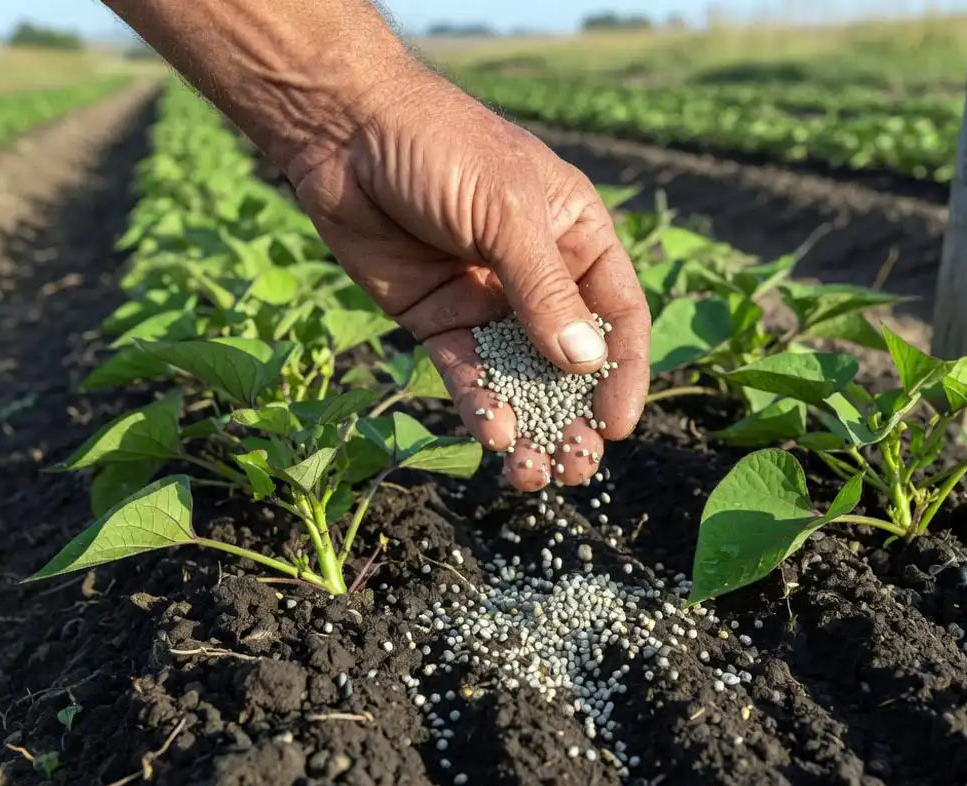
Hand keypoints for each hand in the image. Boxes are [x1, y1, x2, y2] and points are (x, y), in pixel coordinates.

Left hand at [286, 70, 649, 490]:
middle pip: (571, 358)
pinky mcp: (438, 319)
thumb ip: (544, 290)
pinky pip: (467, 372)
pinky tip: (491, 435)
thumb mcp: (506, 212)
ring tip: (534, 473)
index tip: (616, 425)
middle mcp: (539, 274)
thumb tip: (586, 365)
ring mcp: (487, 300)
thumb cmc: (441, 148)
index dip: (623, 372)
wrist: (343, 132)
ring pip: (519, 376)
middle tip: (577, 466)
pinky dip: (480, 405)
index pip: (617, 314)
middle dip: (575, 414)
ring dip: (530, 424)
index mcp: (577, 236)